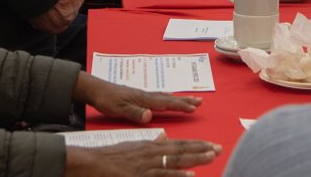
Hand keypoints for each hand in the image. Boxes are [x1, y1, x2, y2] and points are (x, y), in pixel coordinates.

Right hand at [65, 139, 220, 176]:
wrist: (91, 163)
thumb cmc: (110, 157)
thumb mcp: (132, 146)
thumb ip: (150, 143)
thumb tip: (163, 137)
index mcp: (150, 145)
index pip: (178, 144)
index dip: (196, 144)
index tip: (211, 144)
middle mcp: (151, 152)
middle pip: (181, 150)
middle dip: (201, 149)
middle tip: (219, 148)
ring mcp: (147, 164)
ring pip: (176, 160)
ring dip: (195, 158)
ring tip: (212, 156)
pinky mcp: (140, 175)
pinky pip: (163, 176)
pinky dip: (177, 176)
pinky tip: (191, 176)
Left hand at [75, 72, 202, 121]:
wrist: (96, 89)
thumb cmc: (107, 100)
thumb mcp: (119, 110)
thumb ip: (135, 113)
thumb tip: (150, 115)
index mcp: (143, 99)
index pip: (165, 103)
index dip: (180, 106)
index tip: (194, 108)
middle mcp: (145, 96)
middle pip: (169, 98)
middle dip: (185, 100)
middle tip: (200, 101)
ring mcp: (142, 95)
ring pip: (164, 97)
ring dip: (178, 99)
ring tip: (190, 99)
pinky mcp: (138, 96)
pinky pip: (158, 97)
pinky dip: (167, 98)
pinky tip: (168, 98)